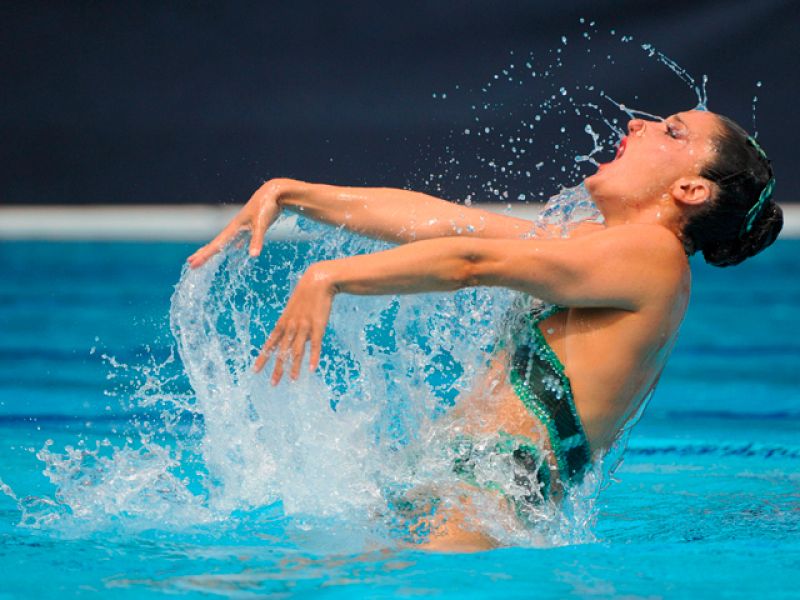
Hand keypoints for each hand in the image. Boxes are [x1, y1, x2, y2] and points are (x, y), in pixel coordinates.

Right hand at [187, 179, 287, 268]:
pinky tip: (236, 249)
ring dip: (215, 249)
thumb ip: (256, 240)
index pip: (216, 245)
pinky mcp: (251, 226)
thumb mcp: (262, 224)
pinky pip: (238, 239)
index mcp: (234, 227)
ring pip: (224, 241)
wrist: (274, 192)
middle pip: (215, 243)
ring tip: (205, 256)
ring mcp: (242, 226)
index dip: (204, 255)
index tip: (192, 264)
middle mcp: (235, 227)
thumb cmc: (267, 206)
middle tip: (190, 263)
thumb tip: (253, 255)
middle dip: (203, 253)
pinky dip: (233, 246)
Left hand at [254, 263, 335, 384]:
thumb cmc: (305, 295)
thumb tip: (288, 334)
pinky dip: (313, 357)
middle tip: (273, 383)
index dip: (263, 357)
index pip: (270, 343)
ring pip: (297, 350)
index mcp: (283, 322)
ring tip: (291, 380)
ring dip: (294, 366)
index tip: (255, 370)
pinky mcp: (318, 326)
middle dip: (277, 368)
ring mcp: (304, 327)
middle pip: (282, 351)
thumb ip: (290, 322)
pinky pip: (315, 345)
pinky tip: (312, 368)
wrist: (317, 281)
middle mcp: (291, 327)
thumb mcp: (293, 308)